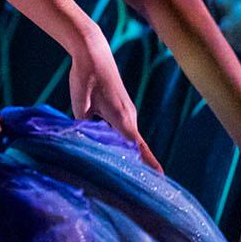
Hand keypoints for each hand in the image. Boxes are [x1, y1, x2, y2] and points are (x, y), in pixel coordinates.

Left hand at [70, 37, 161, 172]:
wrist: (93, 52)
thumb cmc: (85, 76)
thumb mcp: (80, 104)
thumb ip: (84, 126)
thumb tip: (84, 142)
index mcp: (121, 118)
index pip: (138, 147)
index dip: (148, 164)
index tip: (161, 179)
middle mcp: (129, 117)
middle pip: (135, 148)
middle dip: (137, 166)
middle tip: (136, 189)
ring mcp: (127, 112)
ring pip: (128, 139)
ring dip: (127, 154)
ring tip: (124, 174)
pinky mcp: (122, 109)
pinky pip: (123, 131)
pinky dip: (121, 143)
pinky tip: (110, 151)